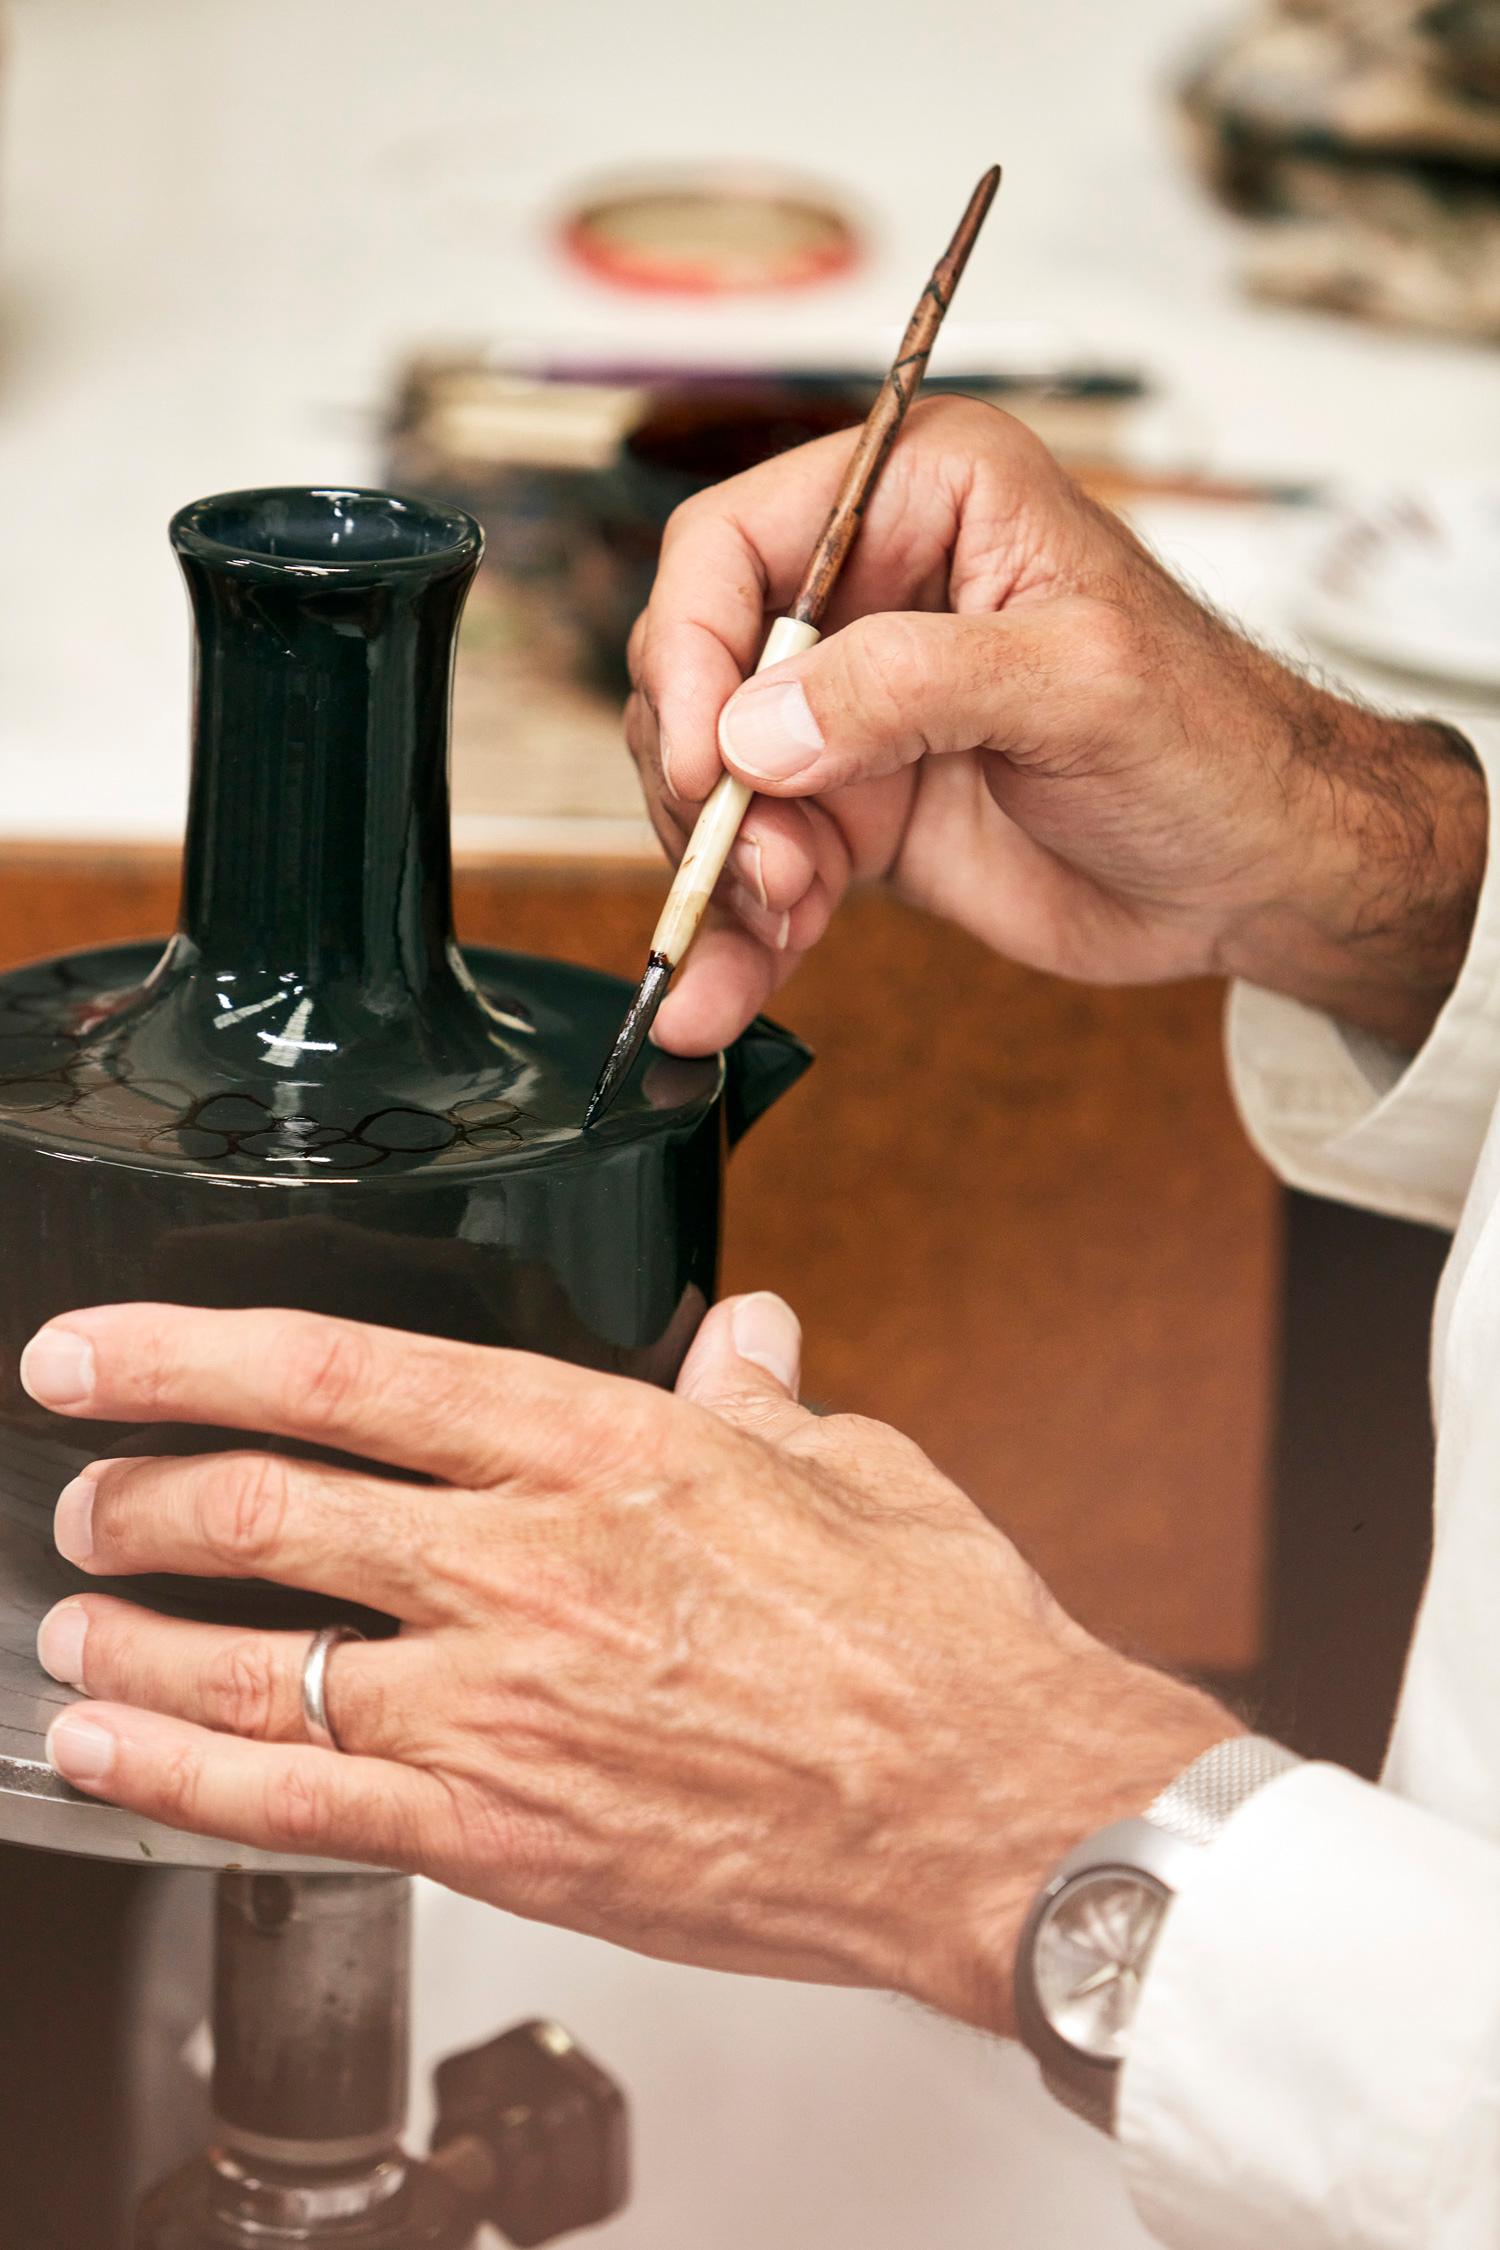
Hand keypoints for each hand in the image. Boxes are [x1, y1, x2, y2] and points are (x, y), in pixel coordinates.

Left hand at [27, 1297, 1231, 2035]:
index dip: (189, 1352)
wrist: (992, 1816)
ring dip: (131, 1634)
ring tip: (73, 1616)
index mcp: (605, 1448)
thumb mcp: (854, 1471)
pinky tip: (112, 1748)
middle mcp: (526, 1565)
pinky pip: (296, 1809)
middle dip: (132, 1489)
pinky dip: (177, 1775)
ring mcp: (500, 1708)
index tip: (101, 1350)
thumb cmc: (936, 1645)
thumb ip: (763, 1396)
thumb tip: (747, 1335)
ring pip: (251, 1663)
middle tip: (84, 1485)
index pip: (345, 1372)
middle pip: (260, 1510)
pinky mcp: (501, 1836)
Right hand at [626, 396, 1484, 1054]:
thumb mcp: (1078, 683)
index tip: (703, 759)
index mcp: (921, 499)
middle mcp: (868, 595)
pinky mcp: (854, 816)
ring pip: (710, 784)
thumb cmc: (1214, 741)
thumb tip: (753, 727)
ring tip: (774, 929)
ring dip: (718, 872)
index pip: (731, 546)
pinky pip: (757, 871)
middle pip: (696, 672)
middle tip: (762, 867)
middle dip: (704, 781)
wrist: (1259, 873)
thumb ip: (912, 685)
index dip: (690, 650)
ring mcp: (852, 714)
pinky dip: (733, 937)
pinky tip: (718, 998)